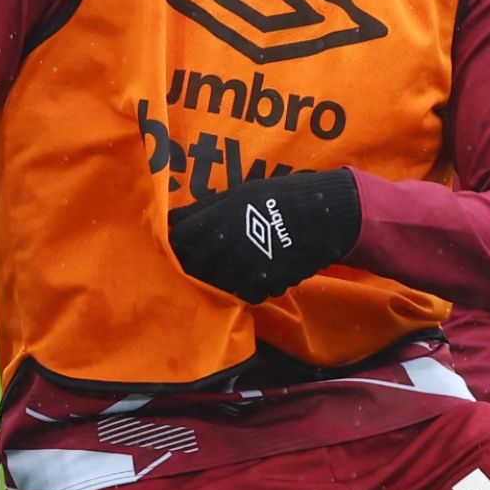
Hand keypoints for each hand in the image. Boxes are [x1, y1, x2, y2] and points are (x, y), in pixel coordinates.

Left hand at [167, 169, 362, 303]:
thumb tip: (172, 222)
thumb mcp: (234, 195)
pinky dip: (247, 286)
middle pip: (193, 268)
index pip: (177, 243)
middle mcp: (219, 254)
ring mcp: (239, 274)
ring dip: (221, 277)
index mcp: (208, 227)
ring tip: (236, 262)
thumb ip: (202, 211)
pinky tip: (257, 270)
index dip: (180, 243)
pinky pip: (244, 294)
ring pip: (217, 285)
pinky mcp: (260, 289)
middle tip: (211, 254)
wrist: (316, 217)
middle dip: (197, 263)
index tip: (187, 242)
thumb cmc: (273, 198)